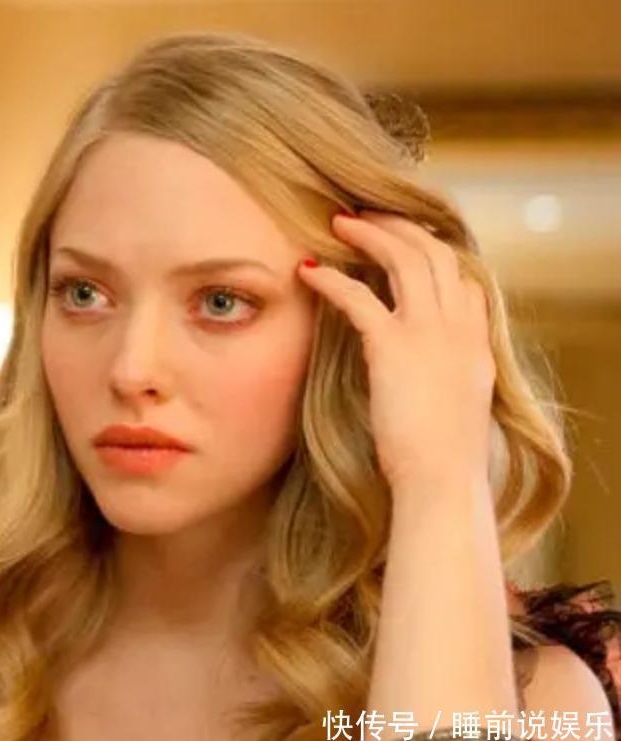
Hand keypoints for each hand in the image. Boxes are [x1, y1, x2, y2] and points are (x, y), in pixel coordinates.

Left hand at [296, 209, 495, 491]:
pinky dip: (331, 279)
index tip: (404, 238)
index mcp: (476, 343)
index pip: (462, 277)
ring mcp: (431, 334)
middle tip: (366, 214)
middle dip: (399, 226)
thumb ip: (443, 375)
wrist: (443, 482)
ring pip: (404, 259)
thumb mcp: (455, 406)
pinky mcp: (395, 347)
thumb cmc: (442, 459)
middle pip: (434, 253)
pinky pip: (358, 298)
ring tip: (337, 223)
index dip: (432, 250)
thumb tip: (421, 374)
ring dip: (369, 234)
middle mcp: (460, 329)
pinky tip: (306, 270)